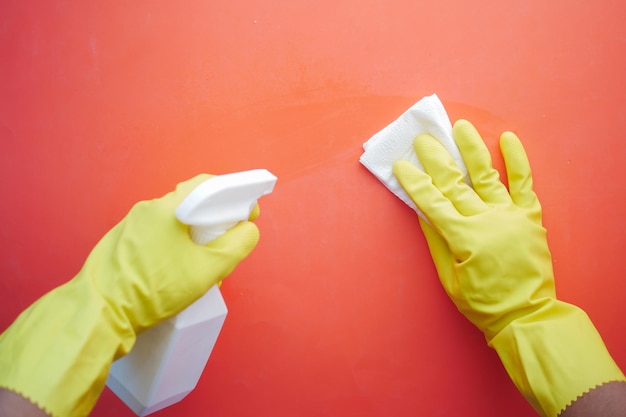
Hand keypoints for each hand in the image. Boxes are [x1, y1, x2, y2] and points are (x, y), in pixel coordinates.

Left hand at [78, 173, 260, 335]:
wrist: (100, 313)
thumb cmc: (153, 290)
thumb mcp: (208, 270)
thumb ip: (237, 245)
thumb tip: (247, 230)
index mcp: (169, 208)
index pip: (208, 186)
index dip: (233, 197)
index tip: (247, 215)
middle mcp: (147, 209)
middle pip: (192, 206)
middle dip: (214, 224)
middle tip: (225, 246)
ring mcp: (130, 226)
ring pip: (173, 223)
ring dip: (192, 239)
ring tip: (200, 267)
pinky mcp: (120, 242)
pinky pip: (155, 236)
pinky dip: (172, 247)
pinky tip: (175, 273)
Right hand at [393, 120, 553, 339]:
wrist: (526, 315)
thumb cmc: (482, 302)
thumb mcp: (449, 279)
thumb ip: (436, 243)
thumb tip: (422, 213)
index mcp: (463, 237)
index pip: (432, 202)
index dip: (414, 182)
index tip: (401, 164)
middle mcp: (486, 220)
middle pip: (455, 183)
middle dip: (436, 158)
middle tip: (423, 138)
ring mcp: (510, 215)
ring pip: (488, 175)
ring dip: (472, 149)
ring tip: (461, 127)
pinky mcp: (530, 216)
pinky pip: (524, 183)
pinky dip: (517, 160)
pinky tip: (508, 139)